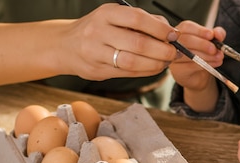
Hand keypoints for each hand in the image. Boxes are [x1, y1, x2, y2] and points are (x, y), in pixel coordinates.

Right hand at [60, 4, 179, 79]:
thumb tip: (170, 31)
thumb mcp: (115, 17)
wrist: (65, 45)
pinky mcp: (97, 70)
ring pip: (132, 61)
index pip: (137, 18)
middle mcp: (98, 31)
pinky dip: (145, 71)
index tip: (174, 35)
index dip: (159, 28)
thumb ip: (142, 21)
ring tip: (165, 62)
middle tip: (173, 53)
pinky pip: (127, 73)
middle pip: (137, 43)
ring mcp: (95, 52)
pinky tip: (154, 68)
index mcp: (105, 13)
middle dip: (161, 50)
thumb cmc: (99, 29)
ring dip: (155, 64)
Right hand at [169, 21, 225, 90]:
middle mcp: (175, 43)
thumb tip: (218, 34)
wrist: (199, 75)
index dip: (200, 30)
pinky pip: (190, 66)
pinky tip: (214, 64)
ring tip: (218, 57)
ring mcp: (174, 57)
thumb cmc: (203, 55)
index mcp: (182, 31)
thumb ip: (217, 34)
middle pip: (186, 40)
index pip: (187, 27)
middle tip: (215, 49)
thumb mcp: (212, 42)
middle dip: (203, 44)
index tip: (211, 35)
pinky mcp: (177, 70)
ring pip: (188, 54)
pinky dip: (204, 65)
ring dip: (206, 56)